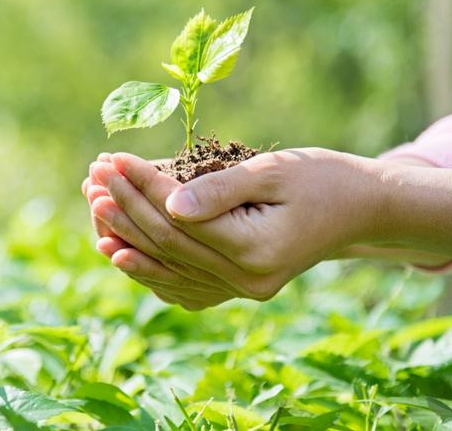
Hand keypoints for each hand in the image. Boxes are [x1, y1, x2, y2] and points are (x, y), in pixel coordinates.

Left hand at [84, 148, 389, 306]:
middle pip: (169, 244)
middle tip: (92, 179)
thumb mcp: (276, 172)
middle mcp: (246, 281)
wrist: (360, 209)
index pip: (181, 218)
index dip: (143, 186)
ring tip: (94, 209)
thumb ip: (221, 189)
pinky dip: (149, 268)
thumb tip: (169, 205)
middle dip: (126, 208)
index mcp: (256, 250)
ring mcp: (241, 291)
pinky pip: (183, 284)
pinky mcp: (237, 288)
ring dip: (127, 237)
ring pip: (169, 267)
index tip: (113, 160)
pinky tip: (117, 254)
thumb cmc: (321, 179)